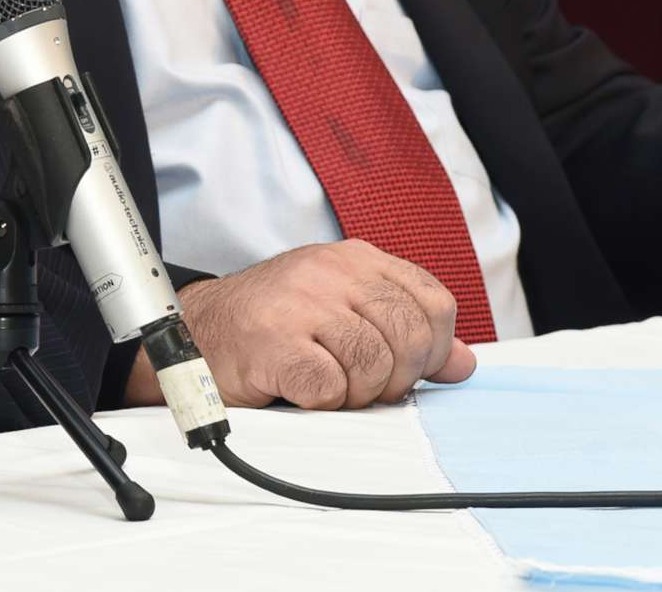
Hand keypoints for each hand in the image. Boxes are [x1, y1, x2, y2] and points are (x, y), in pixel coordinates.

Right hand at [125, 241, 477, 411]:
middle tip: (360, 384)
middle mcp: (330, 272)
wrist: (196, 331)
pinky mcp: (274, 343)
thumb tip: (465, 364)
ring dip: (355, 393)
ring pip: (374, 366)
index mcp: (354, 259)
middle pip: (410, 337)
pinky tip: (299, 389)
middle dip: (395, 377)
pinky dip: (321, 402)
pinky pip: (330, 388)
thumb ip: (405, 331)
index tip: (405, 366)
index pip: (434, 303)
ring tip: (326, 384)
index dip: (433, 348)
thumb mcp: (344, 312)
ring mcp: (300, 304)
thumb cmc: (273, 326)